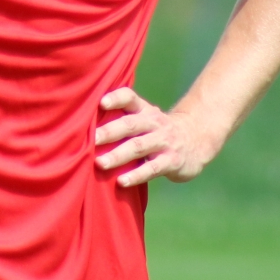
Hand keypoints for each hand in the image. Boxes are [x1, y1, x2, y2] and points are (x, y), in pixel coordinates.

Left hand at [92, 87, 217, 186]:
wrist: (197, 139)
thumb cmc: (158, 130)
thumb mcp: (145, 118)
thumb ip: (122, 118)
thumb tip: (82, 125)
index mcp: (144, 110)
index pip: (129, 97)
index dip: (116, 98)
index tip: (100, 102)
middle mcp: (154, 123)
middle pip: (130, 124)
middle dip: (109, 132)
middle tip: (90, 139)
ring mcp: (164, 141)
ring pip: (138, 147)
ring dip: (118, 155)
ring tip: (99, 163)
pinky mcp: (171, 161)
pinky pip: (152, 168)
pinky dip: (136, 175)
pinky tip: (121, 182)